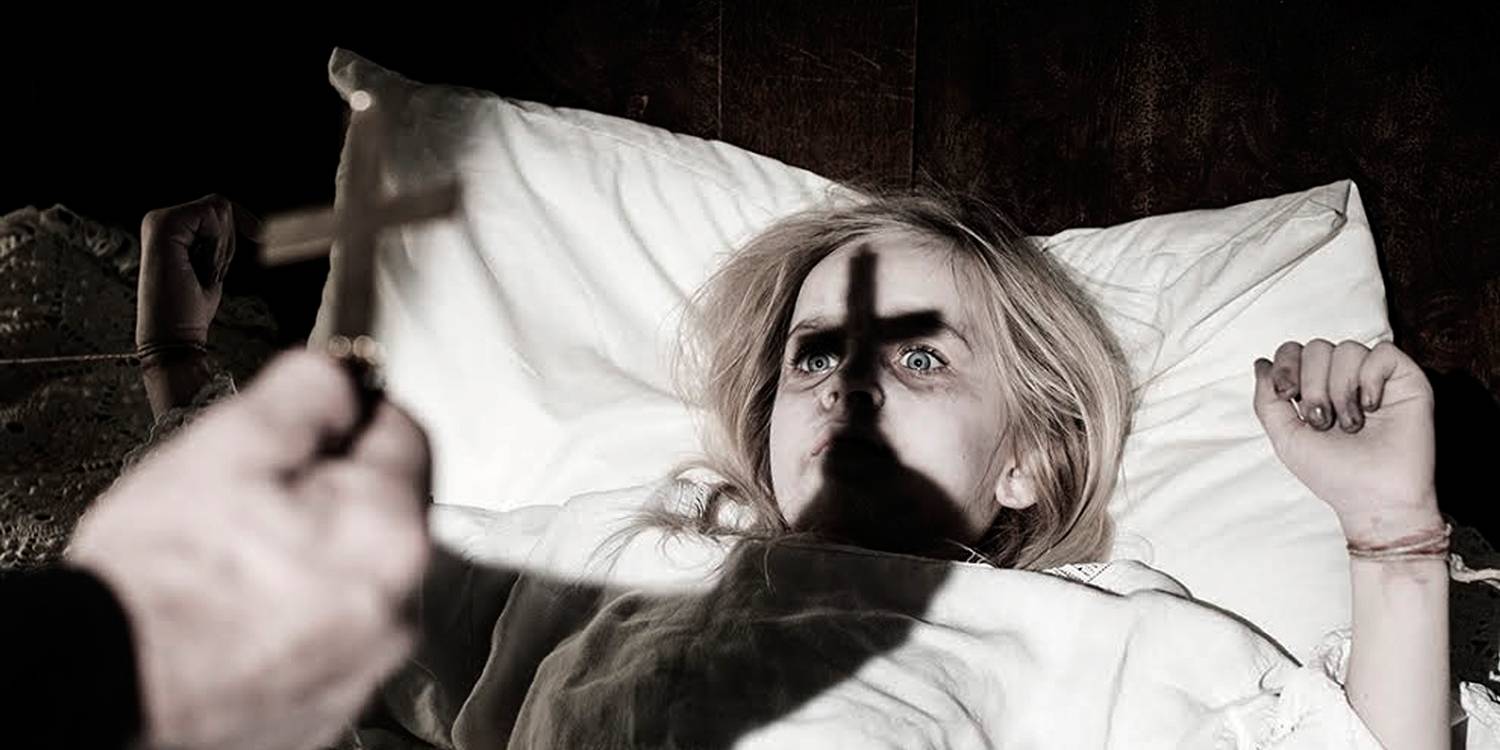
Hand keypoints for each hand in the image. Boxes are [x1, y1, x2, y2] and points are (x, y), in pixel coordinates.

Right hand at [67, 351, 430, 749]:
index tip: (319, 416)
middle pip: (386, 512)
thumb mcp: (232, 444)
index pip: (406, 435)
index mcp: (389, 534)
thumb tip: (342, 378)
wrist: (104, 685)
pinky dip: (298, 616)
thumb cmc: (160, 577)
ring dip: (316, 557)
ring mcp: (365, 665)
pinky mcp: (329, 705)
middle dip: (333, 491)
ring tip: (237, 557)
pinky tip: (239, 610)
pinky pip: (331, 636)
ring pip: (358, 578)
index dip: (355, 414)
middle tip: (256, 493)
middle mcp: (397, 609)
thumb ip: (310, 393)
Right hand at [136, 194, 253, 348]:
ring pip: (219, 209)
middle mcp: (157, 219)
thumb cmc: (191, 308)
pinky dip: (217, 247)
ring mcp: (157, 220)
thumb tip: (250, 222)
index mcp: (166, 228)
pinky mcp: (163, 224)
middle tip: (203, 274)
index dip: (228, 240)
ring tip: (197, 274)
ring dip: (221, 249)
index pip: (217, 209)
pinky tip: (197, 268)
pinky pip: (213, 216)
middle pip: (221, 206)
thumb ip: (217, 239)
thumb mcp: (210, 265)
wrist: (173, 336)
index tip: (211, 271)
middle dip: (226, 244)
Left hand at [1252, 339, 1440, 545]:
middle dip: (1311, 384)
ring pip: (1348, 349)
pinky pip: (1384, 352)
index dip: (1285, 364)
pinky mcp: (1406, 380)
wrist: (1374, 498)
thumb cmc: (1332, 472)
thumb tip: (1261, 363)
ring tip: (1350, 424)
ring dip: (1340, 389)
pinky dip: (1370, 379)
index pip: (1294, 350)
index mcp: (1315, 388)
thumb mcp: (1285, 436)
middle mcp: (1344, 379)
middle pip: (1317, 347)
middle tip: (1322, 420)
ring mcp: (1375, 378)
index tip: (1286, 394)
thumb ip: (1267, 399)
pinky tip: (1371, 407)